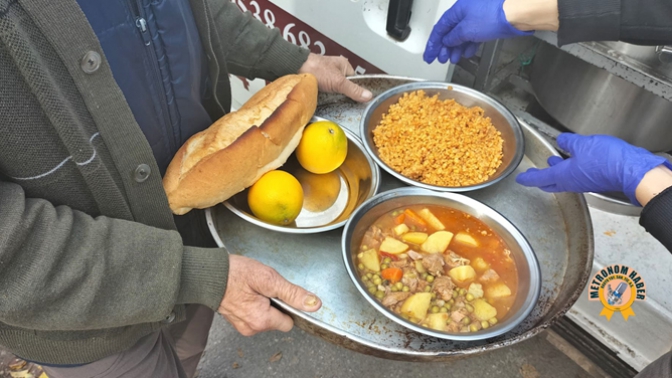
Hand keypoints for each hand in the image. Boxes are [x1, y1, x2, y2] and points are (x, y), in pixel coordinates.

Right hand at [218, 255, 321, 335]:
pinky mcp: (236, 319)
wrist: (208, 273)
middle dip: (275, 303)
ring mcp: (242, 325)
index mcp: (262, 321)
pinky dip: (253, 303)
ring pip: (265, 316)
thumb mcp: (269, 279)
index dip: (288, 307)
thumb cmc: (235, 274)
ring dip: (264, 302)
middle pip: (277, 319)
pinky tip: (246, 291)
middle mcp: (252, 328)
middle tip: (264, 287)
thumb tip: (314, 304)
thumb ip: (293, 294)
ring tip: (253, 288)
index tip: (281, 294)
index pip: (289, 322)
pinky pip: (253, 314)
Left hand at [298, 53, 371, 101]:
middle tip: (341, 103)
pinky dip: (323, 98)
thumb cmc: (316, 69)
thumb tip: (369, 96)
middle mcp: (335, 70)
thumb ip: (353, 90)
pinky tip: (322, 101)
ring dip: (332, 97)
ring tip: (331, 102)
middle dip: (343, 95)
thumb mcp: (338, 82)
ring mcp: (325, 76)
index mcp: (344, 66)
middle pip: (344, 87)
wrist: (294, 67)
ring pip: (334, 91)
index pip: (355, 81)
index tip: (355, 101)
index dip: (355, 91)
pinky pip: (324, 93)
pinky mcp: (316, 82)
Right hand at [424, 0, 531, 63]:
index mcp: (457, 10)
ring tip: (454, 59)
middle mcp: (465, 12)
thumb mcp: (466, 30)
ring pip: (461, 35)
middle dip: (444, 47)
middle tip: (441, 59)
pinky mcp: (486, 23)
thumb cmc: (493, 16)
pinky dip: (469, 44)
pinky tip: (468, 52)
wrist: (516, 13)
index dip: (432, 45)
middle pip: (450, 32)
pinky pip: (473, 35)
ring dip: (456, 48)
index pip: (439, 29)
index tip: (429, 56)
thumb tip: (446, 41)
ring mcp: (476, 17)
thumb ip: (453, 37)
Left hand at [516, 133, 671, 205]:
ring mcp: (584, 183)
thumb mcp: (583, 144)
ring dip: (556, 172)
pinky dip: (570, 170)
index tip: (521, 178)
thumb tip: (561, 140)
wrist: (632, 171)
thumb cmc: (608, 160)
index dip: (528, 177)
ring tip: (552, 162)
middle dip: (540, 178)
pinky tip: (573, 161)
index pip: (540, 178)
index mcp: (563, 176)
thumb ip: (569, 142)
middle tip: (533, 174)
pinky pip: (576, 176)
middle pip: (550, 183)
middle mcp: (572, 182)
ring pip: (564, 179)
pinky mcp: (595, 180)